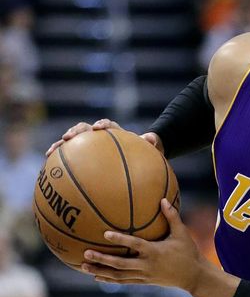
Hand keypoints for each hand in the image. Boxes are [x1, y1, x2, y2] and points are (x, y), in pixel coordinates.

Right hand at [46, 118, 163, 156]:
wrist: (138, 160)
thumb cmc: (144, 155)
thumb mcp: (150, 151)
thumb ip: (150, 143)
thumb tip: (151, 138)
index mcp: (115, 133)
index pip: (108, 125)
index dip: (103, 124)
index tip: (99, 128)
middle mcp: (100, 137)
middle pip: (84, 129)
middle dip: (75, 132)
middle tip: (69, 137)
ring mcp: (90, 146)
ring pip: (73, 142)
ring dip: (61, 145)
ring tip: (51, 152)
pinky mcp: (83, 157)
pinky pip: (70, 159)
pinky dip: (60, 163)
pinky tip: (50, 172)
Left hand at [82, 199, 203, 291]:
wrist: (194, 277)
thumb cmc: (189, 253)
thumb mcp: (182, 234)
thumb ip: (172, 216)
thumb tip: (163, 199)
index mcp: (154, 252)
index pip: (134, 245)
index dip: (120, 239)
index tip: (105, 233)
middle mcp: (147, 265)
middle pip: (120, 264)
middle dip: (102, 259)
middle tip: (86, 253)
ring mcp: (144, 275)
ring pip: (119, 275)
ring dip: (101, 271)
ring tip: (84, 266)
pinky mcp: (144, 281)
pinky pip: (124, 281)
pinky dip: (110, 279)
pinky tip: (97, 276)